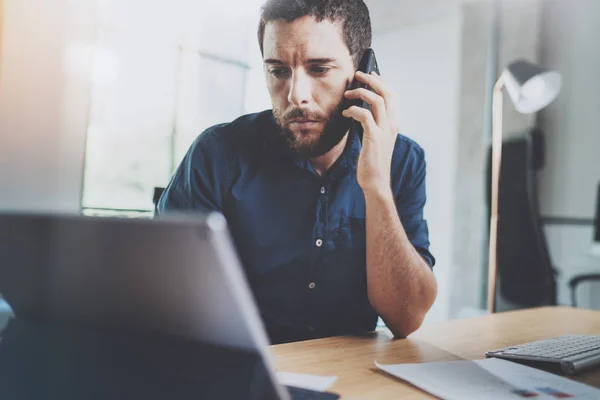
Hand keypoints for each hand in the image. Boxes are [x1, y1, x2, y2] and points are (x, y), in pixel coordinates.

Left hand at [342, 71, 398, 195]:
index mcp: (394, 123)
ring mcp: (384, 131)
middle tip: (358, 75)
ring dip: (361, 92)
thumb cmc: (373, 161)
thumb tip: (361, 109)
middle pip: (387, 93)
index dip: (383, 82)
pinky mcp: (373, 137)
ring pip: (377, 100)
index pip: (394, 95)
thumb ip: (373, 123)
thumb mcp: (376, 139)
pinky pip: (364, 115)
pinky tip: (346, 113)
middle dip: (372, 80)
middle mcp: (392, 124)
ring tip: (348, 93)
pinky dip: (353, 110)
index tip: (371, 74)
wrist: (376, 181)